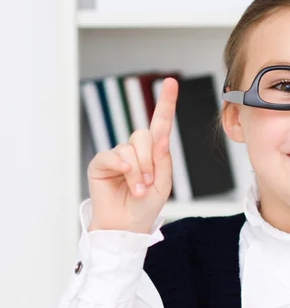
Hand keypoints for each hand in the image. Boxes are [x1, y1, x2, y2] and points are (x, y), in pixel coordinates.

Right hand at [87, 78, 177, 233]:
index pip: (160, 123)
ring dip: (138, 172)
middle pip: (143, 136)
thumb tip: (160, 137)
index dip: (166, 103)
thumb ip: (163, 160)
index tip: (171, 82)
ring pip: (130, 149)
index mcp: (153, 153)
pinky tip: (125, 177)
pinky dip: (122, 167)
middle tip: (148, 183)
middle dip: (149, 161)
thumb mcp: (163, 183)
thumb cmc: (146, 206)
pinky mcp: (101, 163)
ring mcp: (117, 156)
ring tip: (139, 190)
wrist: (127, 226)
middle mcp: (135, 150)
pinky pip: (112, 156)